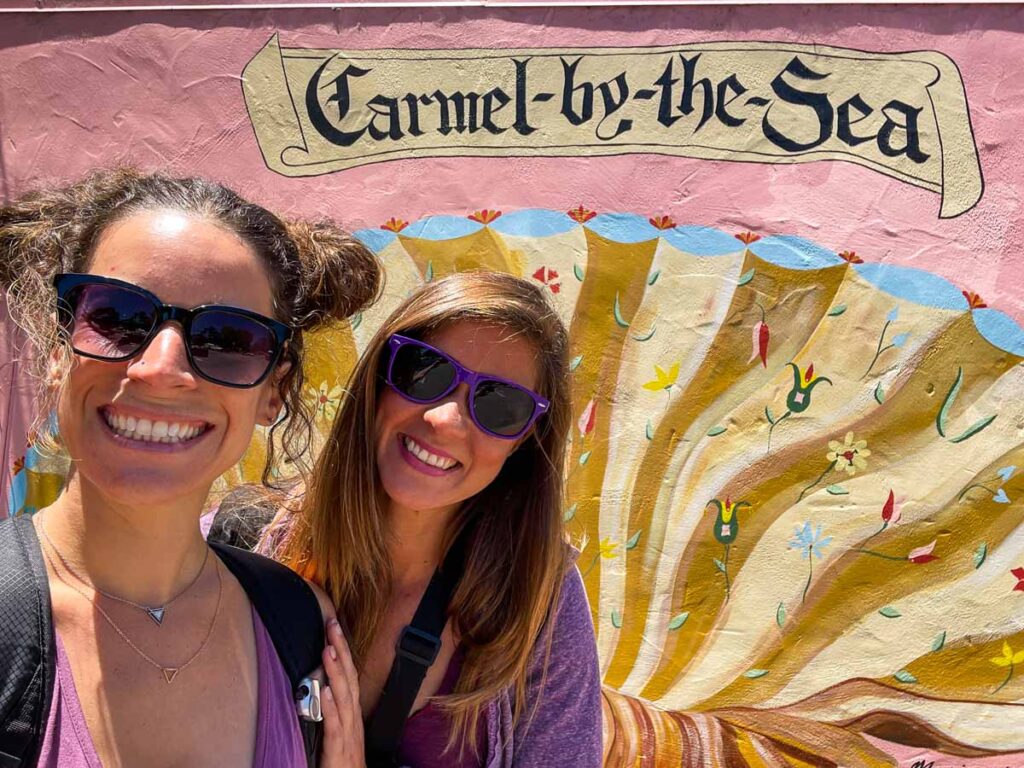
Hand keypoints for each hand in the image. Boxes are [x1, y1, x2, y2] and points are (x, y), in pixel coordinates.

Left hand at [320, 619, 364, 767]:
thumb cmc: (344, 760)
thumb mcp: (339, 730)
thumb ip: (333, 709)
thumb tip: (321, 685)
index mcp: (351, 711)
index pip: (349, 674)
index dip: (343, 650)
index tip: (334, 627)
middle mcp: (352, 717)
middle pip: (349, 677)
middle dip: (340, 650)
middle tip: (332, 624)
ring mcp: (347, 731)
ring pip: (343, 696)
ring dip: (335, 671)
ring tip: (327, 649)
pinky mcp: (337, 748)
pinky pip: (333, 725)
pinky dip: (330, 707)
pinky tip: (324, 692)